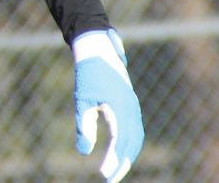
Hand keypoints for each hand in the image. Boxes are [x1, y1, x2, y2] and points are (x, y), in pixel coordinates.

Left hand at [73, 29, 143, 182]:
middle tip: (109, 178)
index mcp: (120, 108)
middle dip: (122, 163)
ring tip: (115, 170)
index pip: (120, 142)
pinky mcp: (130, 104)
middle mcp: (131, 109)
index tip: (103, 175)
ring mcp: (133, 106)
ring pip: (135, 137)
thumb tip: (84, 151)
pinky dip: (129, 143)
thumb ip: (84, 126)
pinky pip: (134, 128)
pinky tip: (120, 152)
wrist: (97, 49)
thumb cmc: (87, 73)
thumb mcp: (83, 100)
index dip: (113, 160)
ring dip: (127, 155)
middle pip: (131, 143)